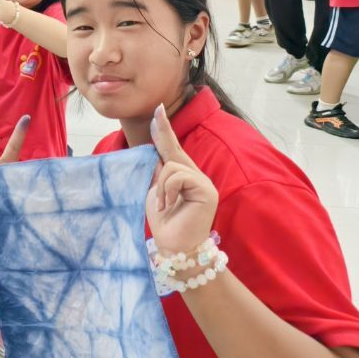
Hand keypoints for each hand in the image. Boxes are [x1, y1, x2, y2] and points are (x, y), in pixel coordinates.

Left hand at [147, 105, 217, 254]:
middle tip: (157, 110)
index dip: (165, 130)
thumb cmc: (165, 223)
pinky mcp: (206, 190)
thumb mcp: (155, 193)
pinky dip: (167, 190)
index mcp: (183, 176)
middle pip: (174, 150)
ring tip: (162, 204)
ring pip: (172, 166)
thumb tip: (153, 152)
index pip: (172, 150)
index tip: (158, 110)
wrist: (175, 247)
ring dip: (160, 186)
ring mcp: (203, 182)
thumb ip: (157, 174)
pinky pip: (178, 176)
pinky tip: (168, 205)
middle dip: (164, 132)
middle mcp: (196, 176)